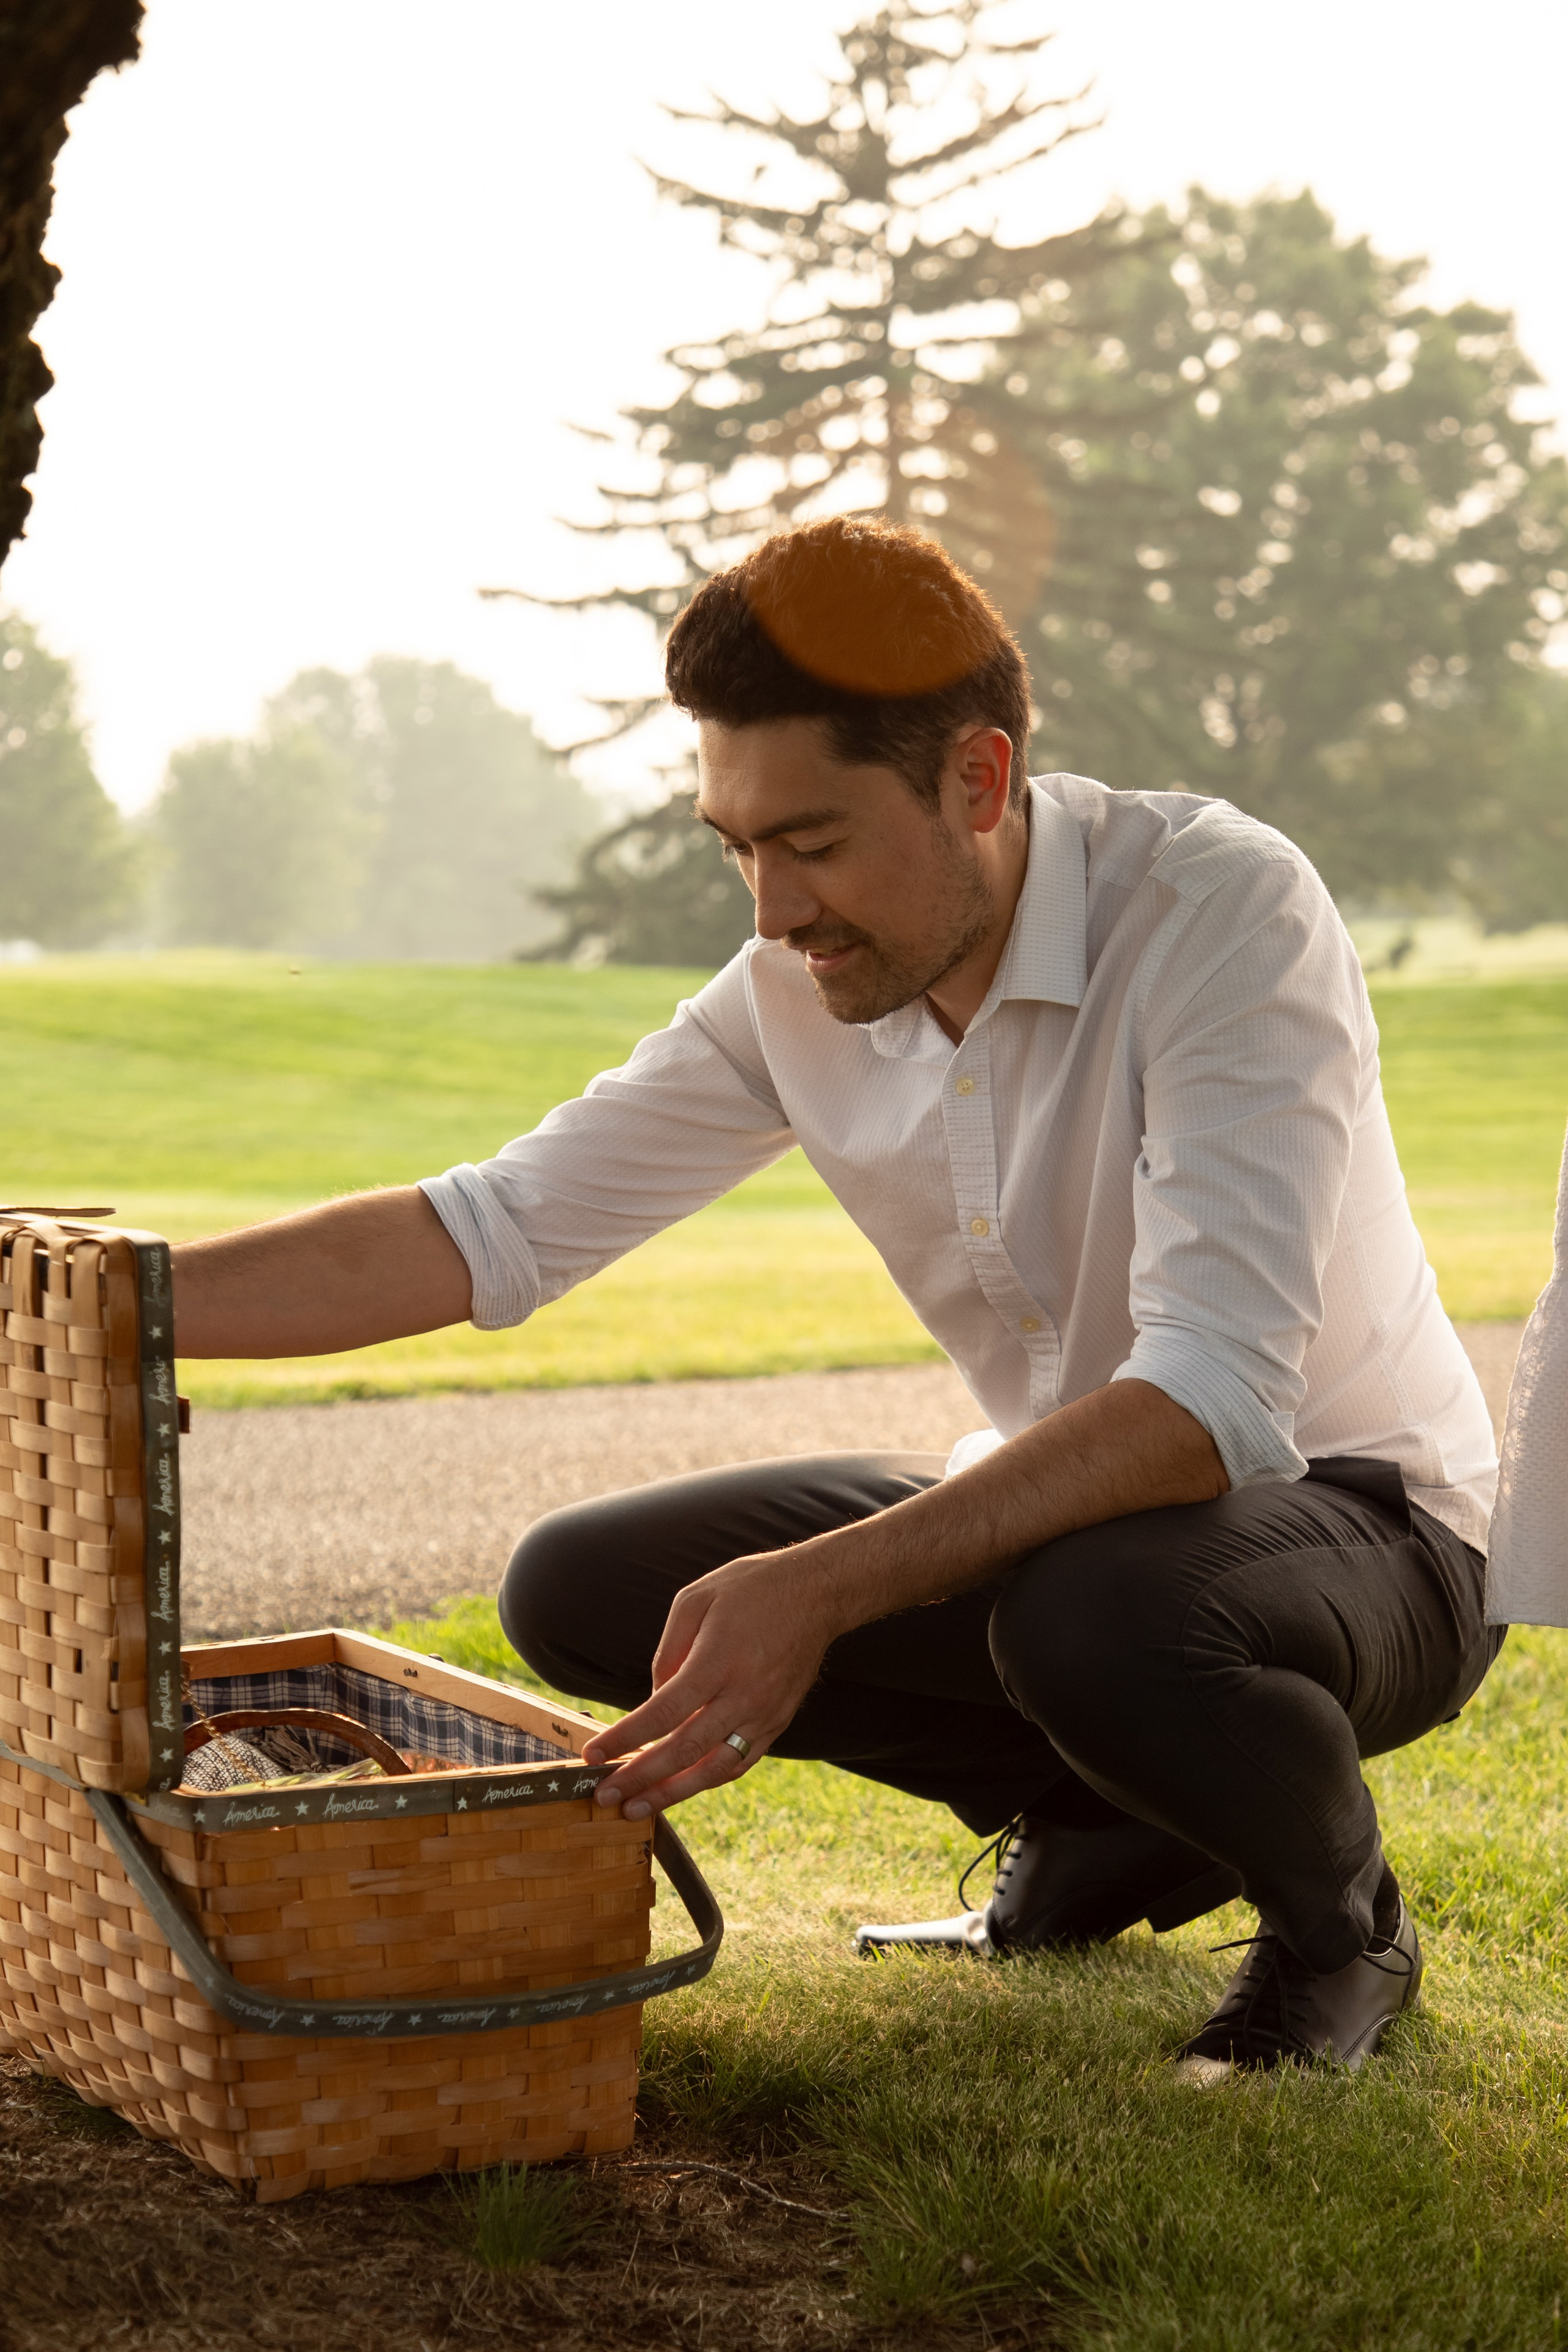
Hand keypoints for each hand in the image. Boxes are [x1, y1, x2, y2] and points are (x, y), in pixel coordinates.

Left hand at [581, 1548, 836, 1817]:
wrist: (817, 1593)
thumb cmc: (751, 1589)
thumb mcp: (696, 1599)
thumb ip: (668, 1652)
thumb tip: (652, 1698)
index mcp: (718, 1661)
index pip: (663, 1712)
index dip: (625, 1738)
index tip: (594, 1754)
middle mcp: (743, 1694)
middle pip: (684, 1750)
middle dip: (640, 1778)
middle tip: (605, 1796)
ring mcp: (765, 1713)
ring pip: (714, 1769)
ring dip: (672, 1794)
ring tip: (637, 1809)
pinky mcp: (778, 1722)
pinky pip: (739, 1762)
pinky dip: (708, 1780)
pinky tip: (681, 1788)